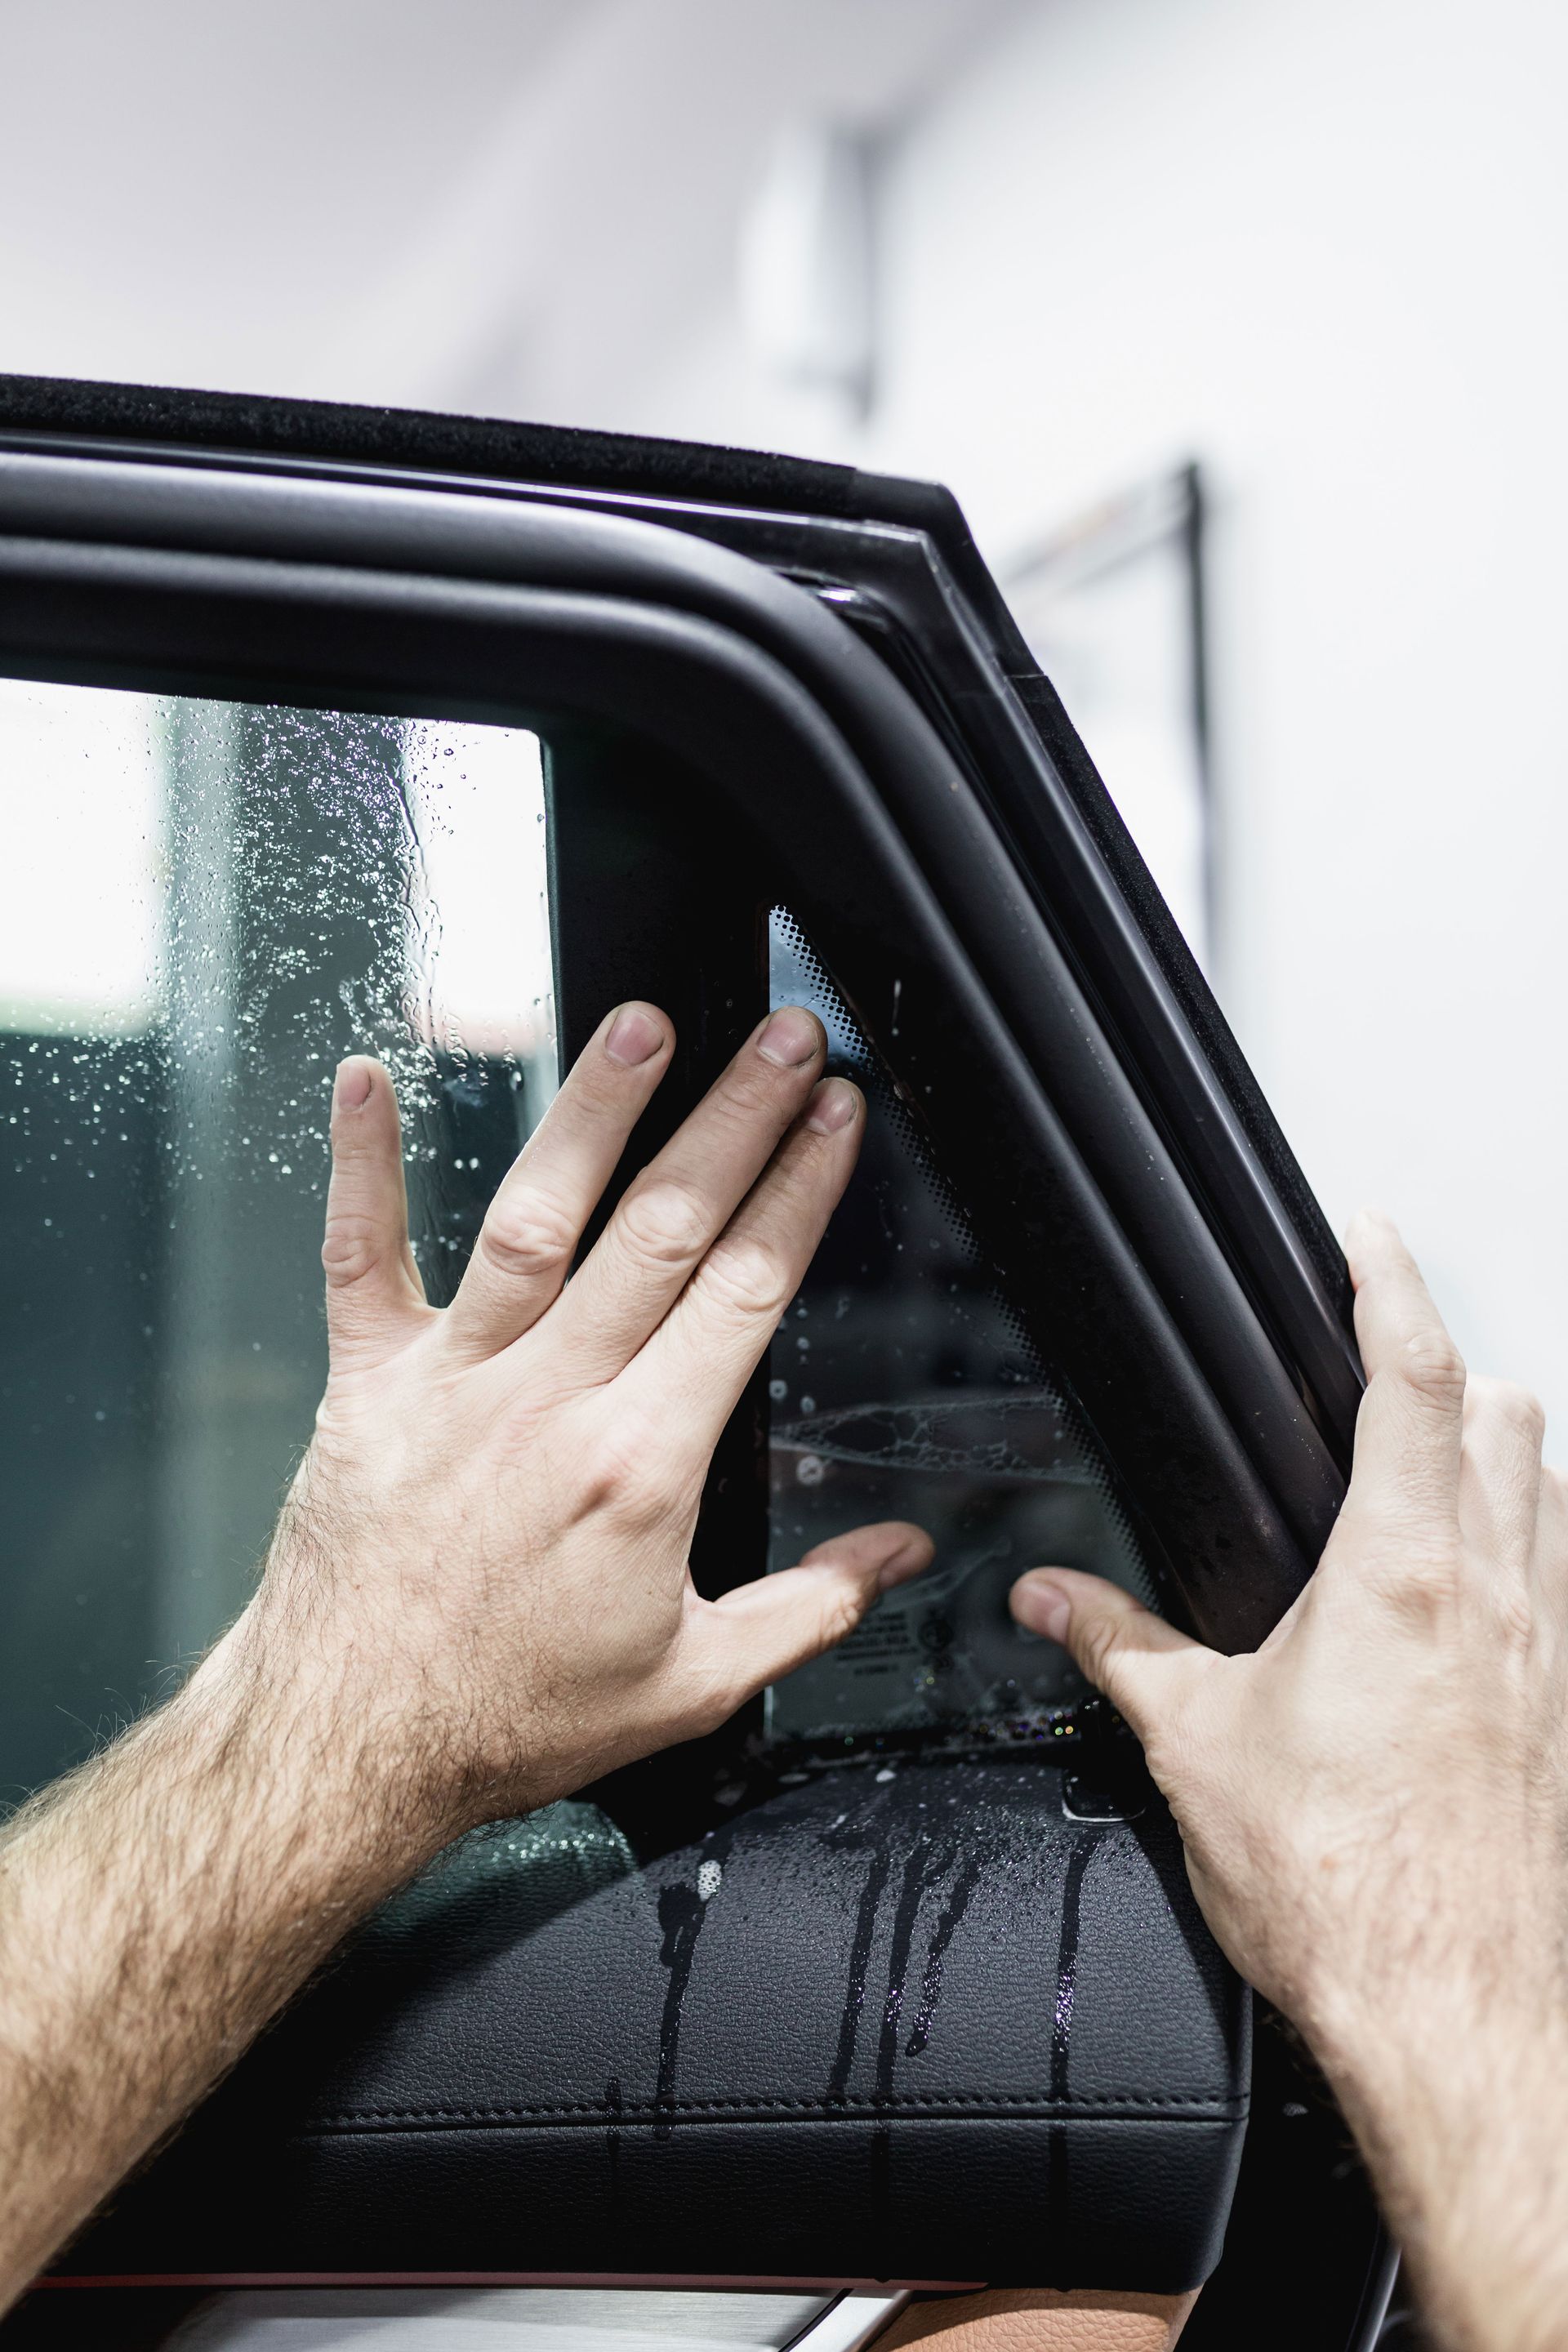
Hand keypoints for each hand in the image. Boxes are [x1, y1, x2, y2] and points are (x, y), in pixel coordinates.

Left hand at [240, 999, 929, 1845]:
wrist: (349, 1746)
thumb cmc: (511, 1718)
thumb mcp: (693, 1685)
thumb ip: (812, 1608)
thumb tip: (905, 1553)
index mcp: (641, 1467)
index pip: (744, 1292)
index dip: (800, 1190)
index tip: (836, 1114)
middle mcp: (550, 1403)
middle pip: (662, 1229)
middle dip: (735, 1118)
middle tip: (782, 1036)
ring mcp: (453, 1383)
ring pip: (534, 1218)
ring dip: (593, 1113)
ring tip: (642, 1024)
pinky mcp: (365, 1383)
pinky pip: (361, 1256)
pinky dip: (362, 1165)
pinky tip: (366, 1077)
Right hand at [1011, 1213, 1567, 2349]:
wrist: (1457, 2017)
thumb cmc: (1344, 1890)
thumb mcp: (1194, 1746)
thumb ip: (1116, 1646)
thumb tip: (1047, 1596)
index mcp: (1402, 1573)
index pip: (1415, 1376)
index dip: (1391, 1284)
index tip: (1368, 1235)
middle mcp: (1500, 1592)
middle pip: (1510, 1412)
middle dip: (1453, 1362)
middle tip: (1389, 1352)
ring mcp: (1551, 1650)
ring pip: (1555, 1486)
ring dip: (1506, 1445)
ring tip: (1439, 1450)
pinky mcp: (1567, 1711)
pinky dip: (1537, 1537)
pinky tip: (1484, 1582)